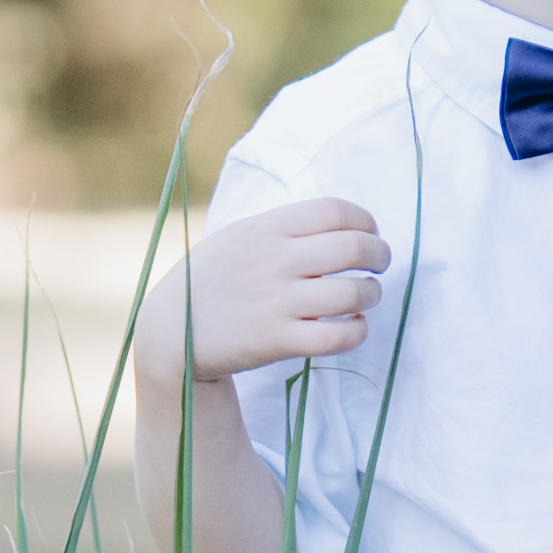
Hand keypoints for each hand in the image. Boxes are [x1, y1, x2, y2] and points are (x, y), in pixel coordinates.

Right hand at [150, 196, 389, 385]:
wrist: (171, 331)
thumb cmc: (212, 280)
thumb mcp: (239, 237)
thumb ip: (285, 228)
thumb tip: (345, 224)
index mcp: (265, 228)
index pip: (335, 210)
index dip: (365, 222)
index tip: (370, 235)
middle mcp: (273, 261)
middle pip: (353, 248)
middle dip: (380, 255)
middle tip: (379, 265)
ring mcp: (275, 302)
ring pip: (352, 293)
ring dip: (372, 294)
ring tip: (365, 297)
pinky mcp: (277, 341)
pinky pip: (338, 337)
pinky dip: (357, 331)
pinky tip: (352, 326)